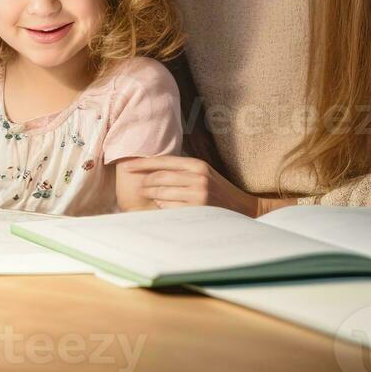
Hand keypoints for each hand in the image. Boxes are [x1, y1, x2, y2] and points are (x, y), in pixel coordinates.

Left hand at [117, 155, 261, 215]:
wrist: (243, 208)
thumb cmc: (218, 191)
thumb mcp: (204, 173)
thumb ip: (183, 170)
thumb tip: (153, 169)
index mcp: (197, 165)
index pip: (163, 161)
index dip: (143, 163)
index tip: (128, 166)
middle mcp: (197, 177)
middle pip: (159, 178)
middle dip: (144, 183)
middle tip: (138, 188)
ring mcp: (198, 194)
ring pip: (161, 194)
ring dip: (152, 197)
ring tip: (150, 198)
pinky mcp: (197, 210)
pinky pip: (169, 208)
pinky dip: (161, 208)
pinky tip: (162, 207)